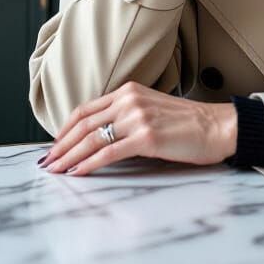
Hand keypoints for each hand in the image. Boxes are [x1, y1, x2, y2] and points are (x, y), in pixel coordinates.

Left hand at [40, 81, 237, 175]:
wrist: (217, 126)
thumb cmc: (188, 123)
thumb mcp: (153, 108)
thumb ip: (128, 114)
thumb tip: (101, 135)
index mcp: (130, 90)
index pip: (87, 108)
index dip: (66, 127)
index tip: (55, 143)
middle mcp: (130, 100)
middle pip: (84, 123)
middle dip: (61, 144)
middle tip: (47, 161)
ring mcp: (138, 117)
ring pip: (92, 138)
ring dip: (69, 156)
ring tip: (55, 170)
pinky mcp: (147, 137)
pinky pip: (109, 152)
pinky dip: (89, 164)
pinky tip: (78, 172)